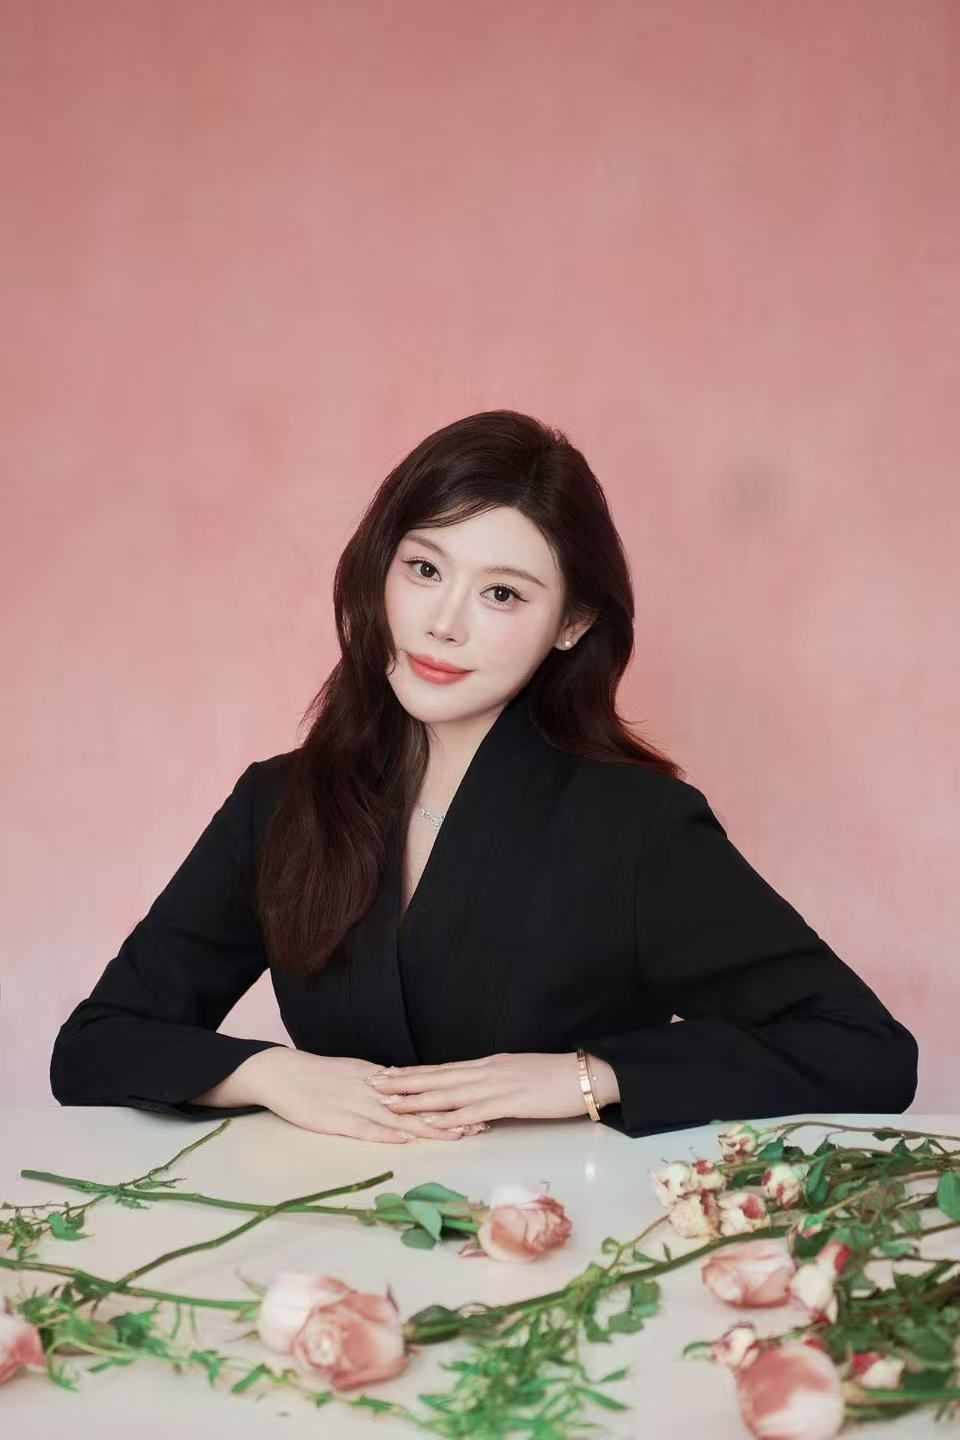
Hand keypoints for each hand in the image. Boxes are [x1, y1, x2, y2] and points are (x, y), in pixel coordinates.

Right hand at [257, 1049, 486, 1142]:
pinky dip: (387, 1133)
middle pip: (419, 1104)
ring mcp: (356, 1104)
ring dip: (429, 1127)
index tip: (479, 1105)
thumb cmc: (318, 1076)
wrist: (282, 1073)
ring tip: (458, 1134)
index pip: (422, 1090)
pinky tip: (407, 1139)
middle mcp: (375, 1090)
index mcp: (380, 1079)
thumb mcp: (355, 1074)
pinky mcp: (337, 1120)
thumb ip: (381, 1083)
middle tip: (482, 1122)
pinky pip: (366, 1128)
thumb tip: (406, 1088)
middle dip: (451, 1115)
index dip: (451, 1099)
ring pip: (400, 1117)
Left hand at [366, 1051, 617, 1127]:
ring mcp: (498, 1085)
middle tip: (374, 1085)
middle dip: (405, 1083)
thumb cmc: (557, 1078)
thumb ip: (496, 1084)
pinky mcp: (512, 1102)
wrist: (588, 1073)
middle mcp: (487, 1071)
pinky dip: (452, 1118)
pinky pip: (476, 1112)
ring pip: (449, 1094)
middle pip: (438, 1078)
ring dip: (418, 1100)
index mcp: (489, 1065)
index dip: (414, 1073)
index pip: (444, 1070)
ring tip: (391, 1103)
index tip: (389, 1074)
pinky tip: (433, 1124)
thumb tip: (475, 1096)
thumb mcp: (519, 1076)